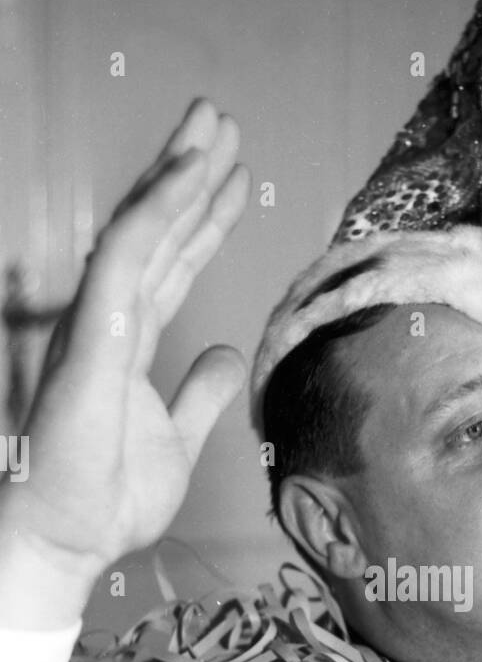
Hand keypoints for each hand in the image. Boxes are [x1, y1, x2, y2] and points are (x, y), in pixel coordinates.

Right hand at [0, 98, 250, 626]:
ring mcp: (98, 322)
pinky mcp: (93, 333)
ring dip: (179, 172)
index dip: (201, 220)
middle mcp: (110, 320)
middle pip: (156, 233)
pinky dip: (159, 210)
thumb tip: (226, 354)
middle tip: (221, 122)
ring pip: (142, 228)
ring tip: (213, 122)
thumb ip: (200, 394)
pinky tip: (189, 172)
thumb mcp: (178, 440)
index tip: (233, 178)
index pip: (170, 265)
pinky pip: (128, 255)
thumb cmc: (107, 498)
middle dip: (191, 177)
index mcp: (128, 341)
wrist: (68, 540)